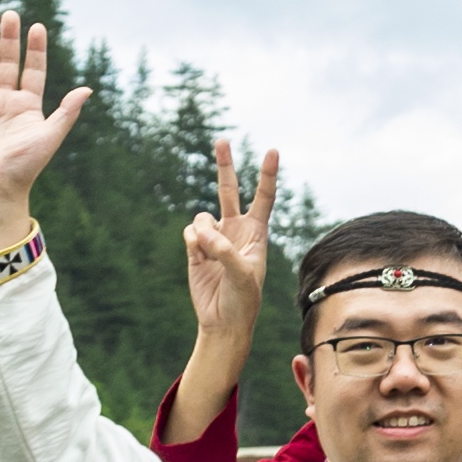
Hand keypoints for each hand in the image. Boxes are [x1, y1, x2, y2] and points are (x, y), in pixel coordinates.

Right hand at [0, 16, 91, 232]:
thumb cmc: (26, 165)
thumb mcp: (50, 135)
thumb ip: (67, 111)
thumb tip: (88, 89)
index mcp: (28, 105)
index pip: (33, 70)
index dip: (36, 49)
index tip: (38, 27)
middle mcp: (6, 102)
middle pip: (8, 64)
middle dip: (9, 40)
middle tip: (10, 14)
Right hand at [181, 131, 279, 348]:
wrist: (223, 320)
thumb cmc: (243, 300)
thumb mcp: (242, 276)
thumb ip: (225, 251)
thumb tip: (203, 231)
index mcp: (257, 233)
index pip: (264, 197)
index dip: (267, 174)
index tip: (272, 151)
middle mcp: (236, 230)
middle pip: (229, 190)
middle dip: (225, 165)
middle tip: (222, 140)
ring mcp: (214, 237)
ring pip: (202, 217)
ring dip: (204, 232)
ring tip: (210, 254)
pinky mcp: (195, 248)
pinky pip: (190, 233)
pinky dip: (193, 245)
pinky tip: (200, 260)